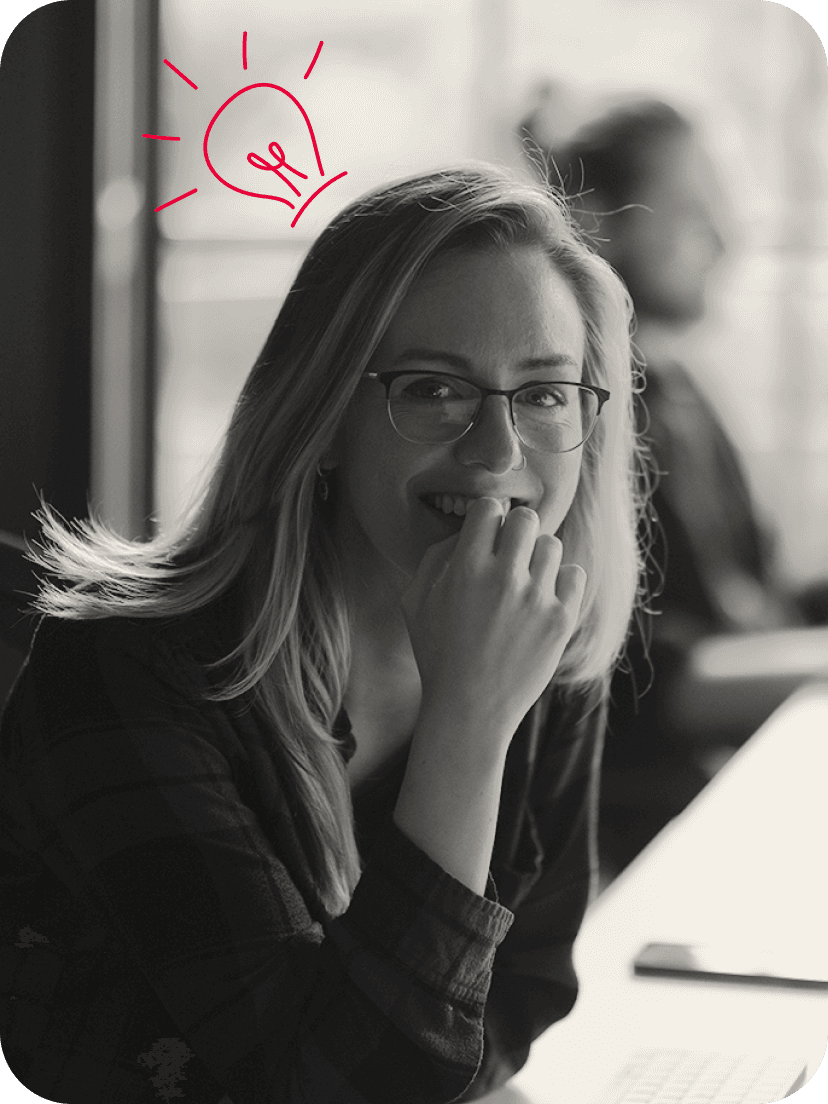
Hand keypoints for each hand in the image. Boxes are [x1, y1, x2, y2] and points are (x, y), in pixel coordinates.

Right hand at [401, 497, 585, 744]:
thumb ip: (435, 557)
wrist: (470, 710)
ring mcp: (537, 598)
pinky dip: (561, 581)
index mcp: (466, 568)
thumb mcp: (415, 602)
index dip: (486, 519)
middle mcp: (504, 577)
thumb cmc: (438, 655)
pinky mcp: (561, 620)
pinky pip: (574, 575)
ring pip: (551, 544)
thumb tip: (465, 531)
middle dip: (515, 531)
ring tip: (525, 581)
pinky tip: (543, 598)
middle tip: (508, 554)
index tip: (485, 536)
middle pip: (525, 519)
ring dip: (537, 557)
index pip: (489, 508)